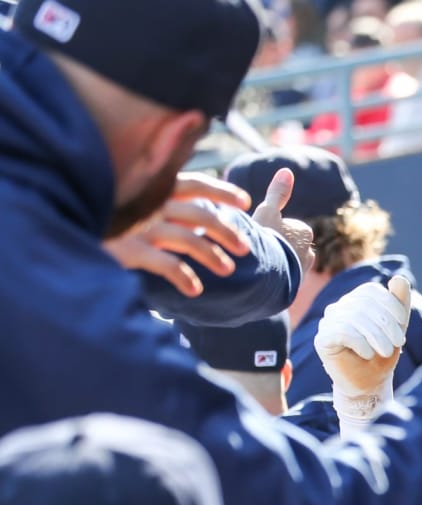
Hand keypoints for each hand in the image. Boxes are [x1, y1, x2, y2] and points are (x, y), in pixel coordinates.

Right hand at [104, 173, 253, 295]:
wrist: (63, 228)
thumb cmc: (102, 218)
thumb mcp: (130, 200)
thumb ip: (157, 198)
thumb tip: (193, 205)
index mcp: (152, 189)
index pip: (194, 184)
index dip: (222, 191)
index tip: (246, 202)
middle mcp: (149, 205)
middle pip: (200, 214)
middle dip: (227, 230)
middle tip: (245, 247)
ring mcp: (141, 227)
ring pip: (189, 239)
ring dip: (213, 255)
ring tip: (228, 269)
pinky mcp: (131, 250)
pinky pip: (168, 264)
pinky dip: (186, 277)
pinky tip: (196, 290)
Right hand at [250, 168, 315, 273]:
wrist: (263, 276)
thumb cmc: (265, 238)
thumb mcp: (267, 210)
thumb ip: (277, 193)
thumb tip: (287, 170)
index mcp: (304, 233)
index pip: (284, 226)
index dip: (267, 228)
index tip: (258, 233)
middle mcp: (309, 253)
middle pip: (284, 245)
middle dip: (272, 247)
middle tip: (256, 249)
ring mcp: (301, 272)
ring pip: (282, 263)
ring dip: (272, 263)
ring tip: (258, 264)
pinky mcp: (292, 290)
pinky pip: (280, 281)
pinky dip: (272, 279)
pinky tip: (261, 279)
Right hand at [316, 275, 411, 399]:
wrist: (370, 383)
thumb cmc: (382, 354)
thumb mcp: (397, 327)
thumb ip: (400, 302)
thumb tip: (399, 277)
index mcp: (356, 300)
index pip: (371, 291)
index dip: (389, 303)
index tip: (402, 323)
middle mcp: (340, 307)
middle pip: (364, 304)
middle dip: (386, 323)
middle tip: (399, 343)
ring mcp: (328, 322)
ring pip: (354, 318)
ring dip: (377, 336)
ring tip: (386, 351)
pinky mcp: (322, 339)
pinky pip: (342, 332)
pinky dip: (361, 343)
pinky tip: (367, 354)